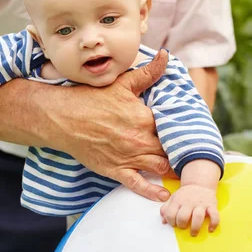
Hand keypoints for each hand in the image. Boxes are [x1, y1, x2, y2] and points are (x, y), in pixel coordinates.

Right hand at [49, 48, 174, 201]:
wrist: (62, 118)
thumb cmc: (91, 99)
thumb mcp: (123, 83)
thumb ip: (148, 73)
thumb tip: (165, 55)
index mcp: (144, 118)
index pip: (173, 128)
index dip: (182, 132)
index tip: (189, 134)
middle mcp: (140, 140)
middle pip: (170, 150)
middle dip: (179, 152)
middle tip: (188, 155)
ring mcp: (128, 157)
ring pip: (159, 168)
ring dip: (171, 170)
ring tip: (180, 172)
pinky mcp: (115, 170)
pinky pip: (138, 184)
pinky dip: (152, 192)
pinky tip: (164, 196)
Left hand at [160, 185, 219, 236]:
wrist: (199, 184)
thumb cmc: (184, 195)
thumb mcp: (173, 199)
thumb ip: (166, 209)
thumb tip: (163, 222)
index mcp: (178, 201)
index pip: (170, 214)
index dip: (170, 222)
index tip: (174, 224)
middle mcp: (189, 202)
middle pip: (183, 217)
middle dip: (182, 225)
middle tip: (183, 226)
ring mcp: (201, 204)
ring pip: (198, 217)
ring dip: (195, 227)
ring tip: (193, 233)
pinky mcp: (211, 205)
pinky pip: (214, 215)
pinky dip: (213, 224)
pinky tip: (210, 229)